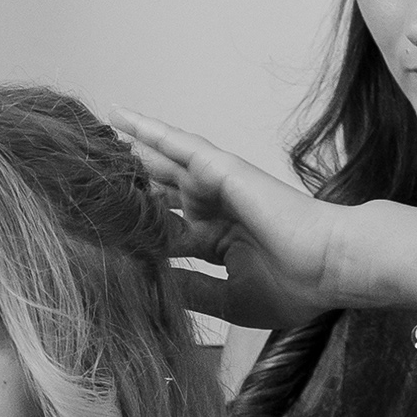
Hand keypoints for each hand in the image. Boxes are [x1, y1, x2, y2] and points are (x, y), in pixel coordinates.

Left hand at [103, 108, 387, 332]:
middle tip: (84, 173)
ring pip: (160, 163)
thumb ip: (191, 290)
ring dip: (127, 149)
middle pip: (157, 192)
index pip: (166, 231)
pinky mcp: (221, 168)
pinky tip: (119, 116)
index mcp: (218, 240)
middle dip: (125, 184)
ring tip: (90, 135)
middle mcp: (214, 209)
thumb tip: (153, 289)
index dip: (133, 230)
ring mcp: (216, 186)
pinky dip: (148, 129)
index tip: (95, 231)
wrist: (332, 266)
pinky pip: (177, 143)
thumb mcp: (230, 299)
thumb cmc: (297, 287)